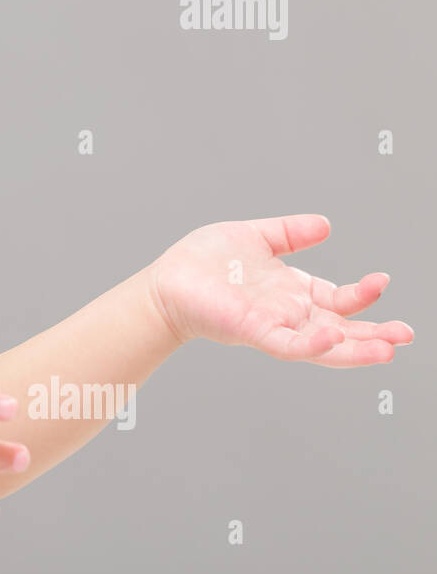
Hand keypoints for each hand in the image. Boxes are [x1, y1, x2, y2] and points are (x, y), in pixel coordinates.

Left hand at [148, 215, 413, 364]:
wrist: (167, 280)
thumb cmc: (203, 262)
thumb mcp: (256, 236)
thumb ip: (290, 232)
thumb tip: (326, 224)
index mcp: (292, 292)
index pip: (337, 300)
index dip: (361, 295)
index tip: (382, 281)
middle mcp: (287, 313)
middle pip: (340, 330)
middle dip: (375, 334)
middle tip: (406, 335)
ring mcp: (272, 325)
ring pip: (322, 345)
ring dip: (355, 349)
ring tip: (388, 348)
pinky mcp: (252, 331)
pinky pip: (287, 344)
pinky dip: (312, 345)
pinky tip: (333, 338)